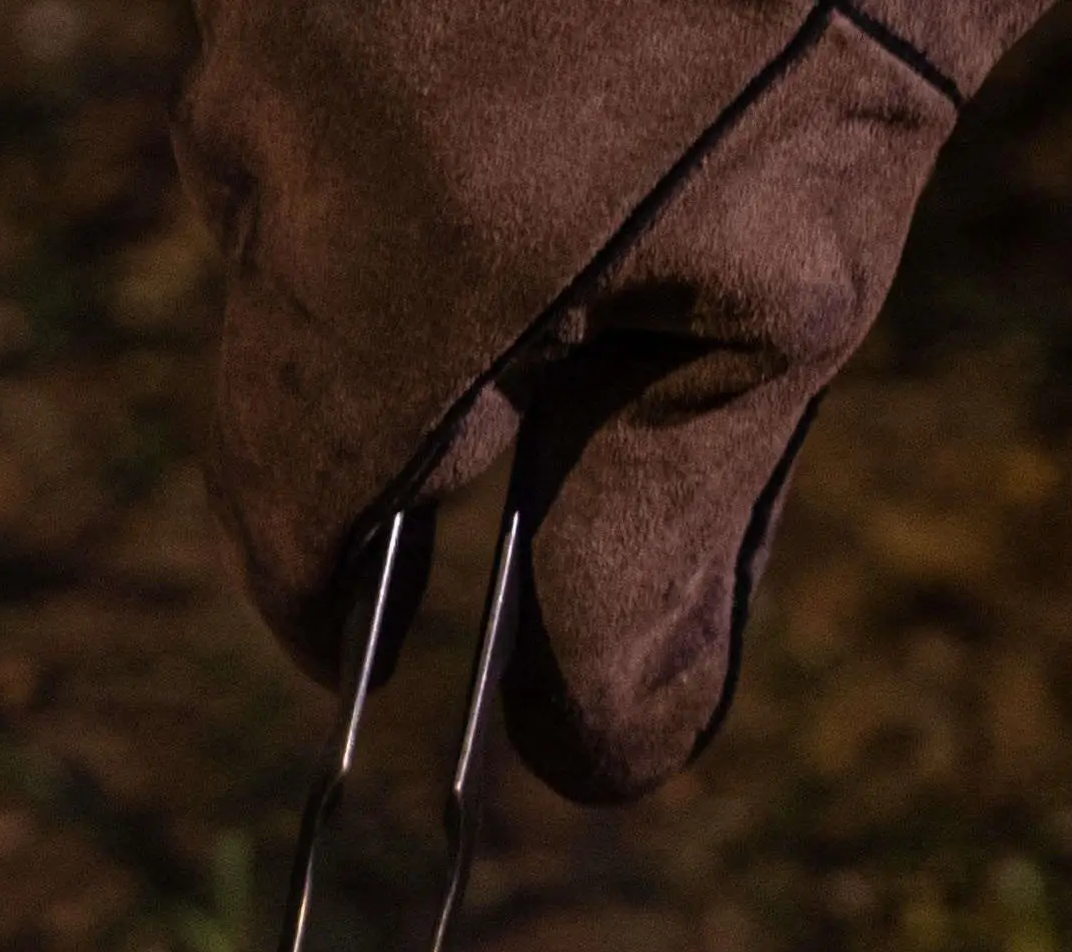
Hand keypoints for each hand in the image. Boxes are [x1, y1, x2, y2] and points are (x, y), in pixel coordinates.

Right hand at [178, 0, 1052, 802]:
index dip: (329, 603)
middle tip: (561, 401)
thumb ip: (658, 545)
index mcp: (394, 254)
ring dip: (409, 253)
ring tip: (592, 203)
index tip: (381, 649)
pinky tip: (558, 87)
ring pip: (289, 194)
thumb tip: (589, 763)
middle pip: (283, 348)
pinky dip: (413, 125)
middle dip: (403, 411)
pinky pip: (318, 67)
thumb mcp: (787, 295)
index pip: (286, 499)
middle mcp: (285, 120)